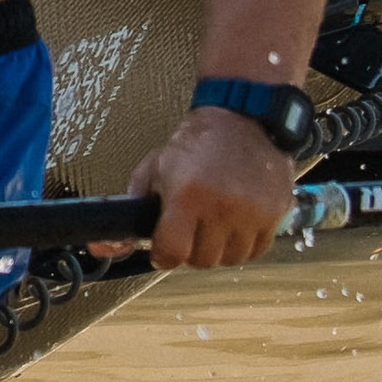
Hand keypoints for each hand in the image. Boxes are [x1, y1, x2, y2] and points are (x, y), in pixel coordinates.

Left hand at [119, 104, 296, 267]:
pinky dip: (241, 245)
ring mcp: (252, 213)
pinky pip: (255, 252)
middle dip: (190, 249)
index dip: (163, 254)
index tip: (163, 247)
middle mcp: (222, 208)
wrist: (243, 120)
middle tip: (190, 228)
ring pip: (229, 260)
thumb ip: (132, 207)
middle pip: (201, 261)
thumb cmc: (194, 145)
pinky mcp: (275, 214)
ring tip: (212, 223)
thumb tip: (106, 247)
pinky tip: (233, 223)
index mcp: (188, 196)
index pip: (172, 254)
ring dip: (217, 248)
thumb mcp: (154, 169)